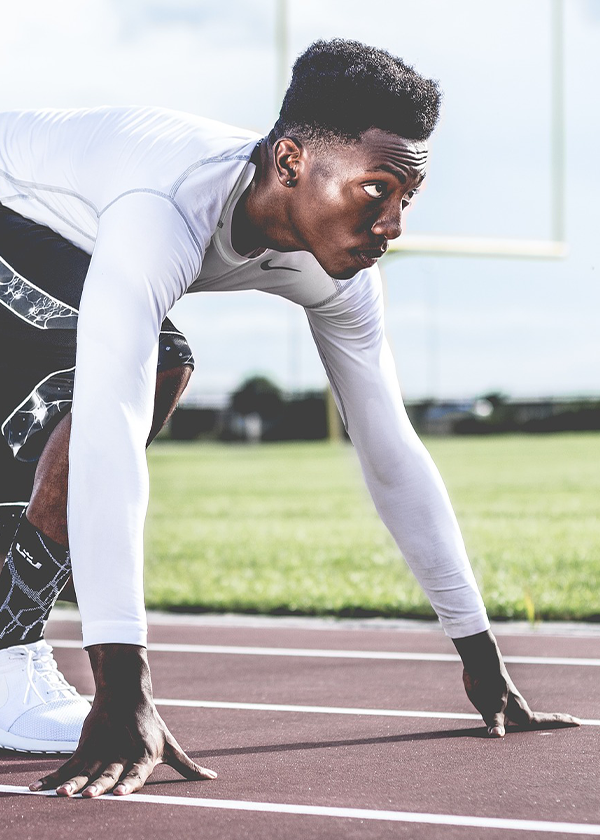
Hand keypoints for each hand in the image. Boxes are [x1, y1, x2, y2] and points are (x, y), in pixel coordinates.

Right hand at [29, 644, 215, 797]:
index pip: (137, 772)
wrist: (126, 692)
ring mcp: (102, 749)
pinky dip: (52, 778)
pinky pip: (68, 765)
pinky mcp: (86, 746)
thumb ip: (188, 767)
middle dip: (100, 785)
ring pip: (86, 770)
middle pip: (109, 772)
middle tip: (90, 796)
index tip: (121, 793)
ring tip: (61, 796)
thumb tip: (213, 780)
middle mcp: (122, 753)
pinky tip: (37, 790)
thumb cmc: (151, 725)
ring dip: (72, 784)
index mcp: (144, 755)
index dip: (130, 782)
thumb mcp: (171, 745)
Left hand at [453, 630, 579, 736]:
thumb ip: (495, 723)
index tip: (579, 722)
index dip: (563, 721)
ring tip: (540, 736)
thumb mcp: (492, 707)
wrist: (479, 665)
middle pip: (540, 721)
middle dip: (553, 725)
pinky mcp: (497, 703)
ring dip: (532, 727)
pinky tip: (507, 729)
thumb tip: (497, 736)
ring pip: (522, 721)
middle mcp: (518, 711)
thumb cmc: (489, 686)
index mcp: (523, 714)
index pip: (547, 721)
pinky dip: (511, 724)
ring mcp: (509, 706)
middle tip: (570, 724)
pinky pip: (507, 718)